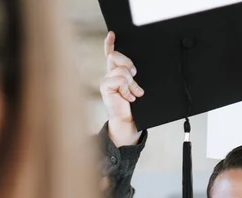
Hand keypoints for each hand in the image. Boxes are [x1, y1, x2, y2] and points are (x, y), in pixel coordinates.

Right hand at [100, 32, 143, 146]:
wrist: (129, 120)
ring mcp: (107, 80)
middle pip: (116, 56)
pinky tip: (129, 97)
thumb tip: (135, 70)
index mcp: (117, 73)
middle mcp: (110, 75)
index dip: (110, 43)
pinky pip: (119, 79)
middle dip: (128, 64)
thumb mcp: (136, 87)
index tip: (113, 34)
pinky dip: (127, 88)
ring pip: (121, 70)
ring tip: (134, 94)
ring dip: (131, 83)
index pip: (111, 54)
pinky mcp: (105, 87)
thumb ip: (134, 77)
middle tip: (136, 75)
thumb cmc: (135, 105)